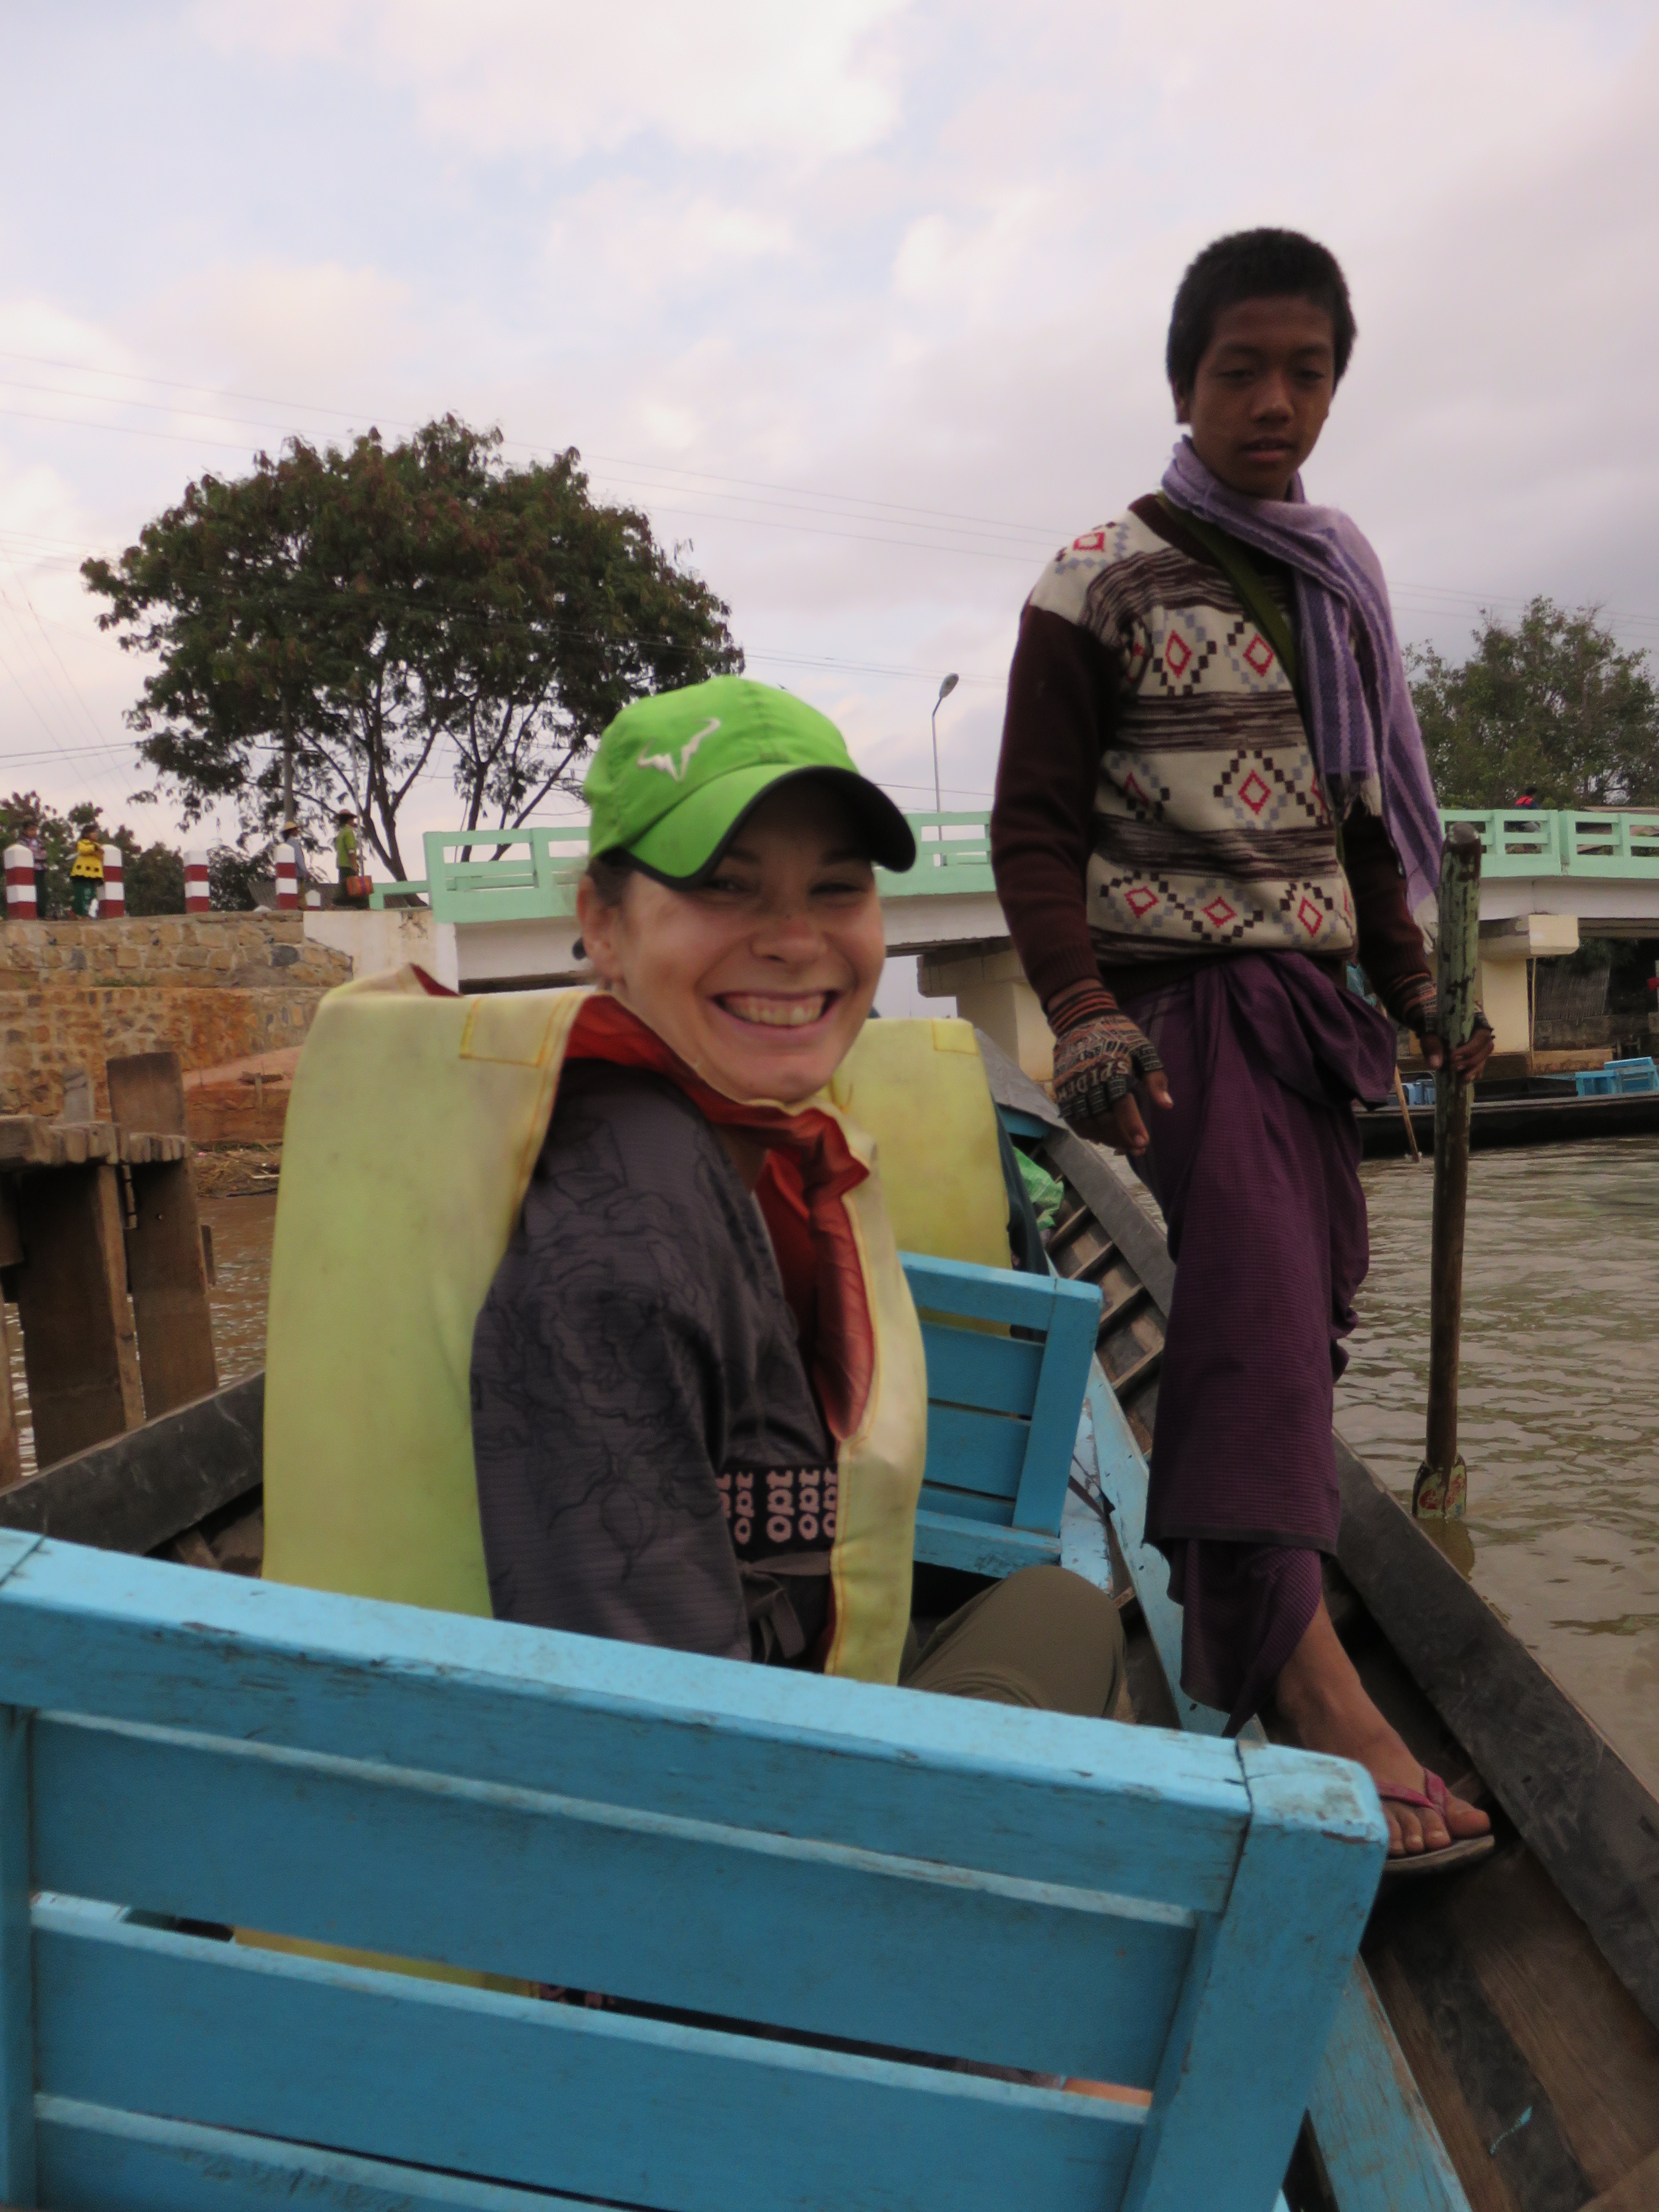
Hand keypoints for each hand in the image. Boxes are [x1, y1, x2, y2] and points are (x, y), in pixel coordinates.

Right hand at [1048, 990, 1174, 1156]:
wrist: (1081, 1019)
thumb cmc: (1119, 1035)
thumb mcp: (1143, 1049)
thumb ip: (1155, 1078)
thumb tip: (1167, 1106)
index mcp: (1112, 1067)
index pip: (1121, 1103)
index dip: (1132, 1125)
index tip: (1143, 1142)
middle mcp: (1089, 1079)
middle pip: (1104, 1118)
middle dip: (1122, 1137)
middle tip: (1139, 1148)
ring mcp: (1072, 1086)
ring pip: (1087, 1123)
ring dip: (1106, 1138)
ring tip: (1123, 1146)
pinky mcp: (1062, 1090)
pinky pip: (1073, 1119)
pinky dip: (1087, 1132)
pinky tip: (1102, 1137)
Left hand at [1401, 984, 1494, 1082]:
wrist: (1427, 1018)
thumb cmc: (1431, 1020)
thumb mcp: (1428, 1029)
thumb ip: (1431, 1044)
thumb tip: (1436, 1065)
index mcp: (1473, 1018)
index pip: (1481, 1035)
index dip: (1470, 1048)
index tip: (1452, 1057)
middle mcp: (1480, 1028)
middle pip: (1486, 1047)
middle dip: (1472, 1060)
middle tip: (1454, 1067)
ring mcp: (1479, 1040)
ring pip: (1485, 1055)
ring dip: (1475, 1068)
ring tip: (1463, 1078)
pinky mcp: (1474, 1050)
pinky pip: (1481, 1061)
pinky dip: (1475, 1070)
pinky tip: (1468, 1078)